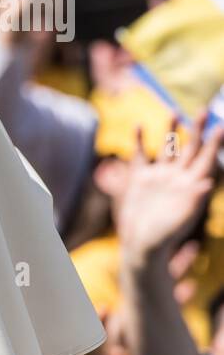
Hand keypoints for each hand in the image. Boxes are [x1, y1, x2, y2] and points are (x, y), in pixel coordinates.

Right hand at [117, 111, 223, 261]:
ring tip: (174, 111)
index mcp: (191, 185)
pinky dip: (139, 141)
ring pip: (167, 148)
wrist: (142, 244)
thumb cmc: (164, 237)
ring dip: (170, 130)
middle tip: (202, 110)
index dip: (214, 144)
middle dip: (197, 130)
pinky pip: (140, 156)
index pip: (205, 159)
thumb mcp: (181, 219)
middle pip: (190, 148)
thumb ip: (194, 199)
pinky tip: (139, 126)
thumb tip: (209, 183)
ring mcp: (159, 176)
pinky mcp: (140, 179)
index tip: (220, 126)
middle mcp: (177, 177)